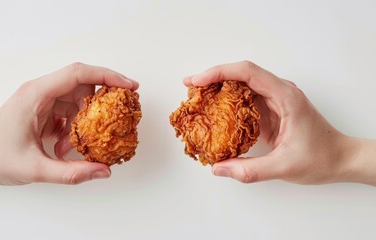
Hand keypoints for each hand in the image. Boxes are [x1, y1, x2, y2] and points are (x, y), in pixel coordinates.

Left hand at [0, 63, 137, 184]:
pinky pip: (68, 112)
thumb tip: (104, 171)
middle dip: (102, 102)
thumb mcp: (35, 169)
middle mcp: (40, 91)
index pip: (79, 74)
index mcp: (37, 94)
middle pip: (82, 86)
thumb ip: (72, 172)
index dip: (108, 76)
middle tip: (117, 119)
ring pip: (77, 101)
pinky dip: (73, 129)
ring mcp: (42, 100)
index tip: (129, 86)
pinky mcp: (43, 110)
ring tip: (74, 146)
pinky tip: (64, 147)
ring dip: (84, 122)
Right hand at [184, 61, 359, 184]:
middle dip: (213, 78)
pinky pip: (244, 100)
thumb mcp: (284, 167)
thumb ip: (250, 170)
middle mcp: (279, 92)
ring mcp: (274, 100)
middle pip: (241, 74)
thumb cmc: (321, 157)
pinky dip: (226, 103)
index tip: (198, 81)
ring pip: (241, 85)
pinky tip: (213, 112)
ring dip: (218, 88)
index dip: (220, 72)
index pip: (248, 72)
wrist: (341, 159)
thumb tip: (218, 168)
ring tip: (196, 98)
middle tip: (189, 87)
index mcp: (285, 96)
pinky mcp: (270, 111)